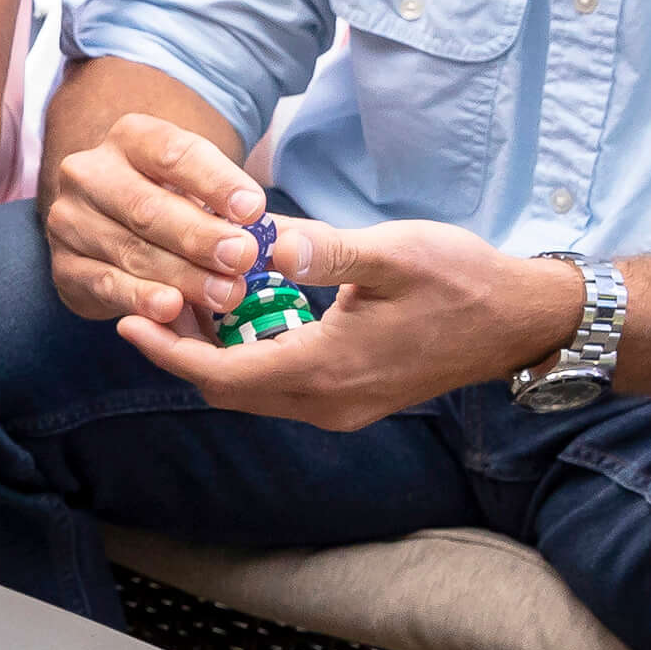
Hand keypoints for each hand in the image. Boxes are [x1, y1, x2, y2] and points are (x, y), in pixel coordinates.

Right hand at [44, 110, 271, 326]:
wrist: (110, 225)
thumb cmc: (172, 201)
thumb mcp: (201, 187)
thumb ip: (233, 209)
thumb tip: (281, 241)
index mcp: (131, 139)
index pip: (174, 154)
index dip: (215, 183)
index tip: (253, 210)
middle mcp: (89, 173)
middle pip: (147, 206)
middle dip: (200, 236)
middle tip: (243, 259)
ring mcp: (70, 220)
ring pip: (130, 250)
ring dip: (181, 276)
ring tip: (225, 294)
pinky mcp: (63, 266)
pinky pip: (104, 283)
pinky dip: (139, 298)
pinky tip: (170, 309)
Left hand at [119, 219, 586, 429]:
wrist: (523, 322)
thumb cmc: (463, 280)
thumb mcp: (393, 251)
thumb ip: (324, 250)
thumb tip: (263, 241)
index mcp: (326, 369)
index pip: (220, 376)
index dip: (168, 353)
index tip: (127, 322)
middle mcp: (326, 403)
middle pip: (227, 391)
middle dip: (184, 352)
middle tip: (155, 301)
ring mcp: (341, 408)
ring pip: (253, 393)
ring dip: (217, 356)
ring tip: (194, 302)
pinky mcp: (354, 401)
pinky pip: (281, 389)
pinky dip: (252, 358)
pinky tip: (247, 315)